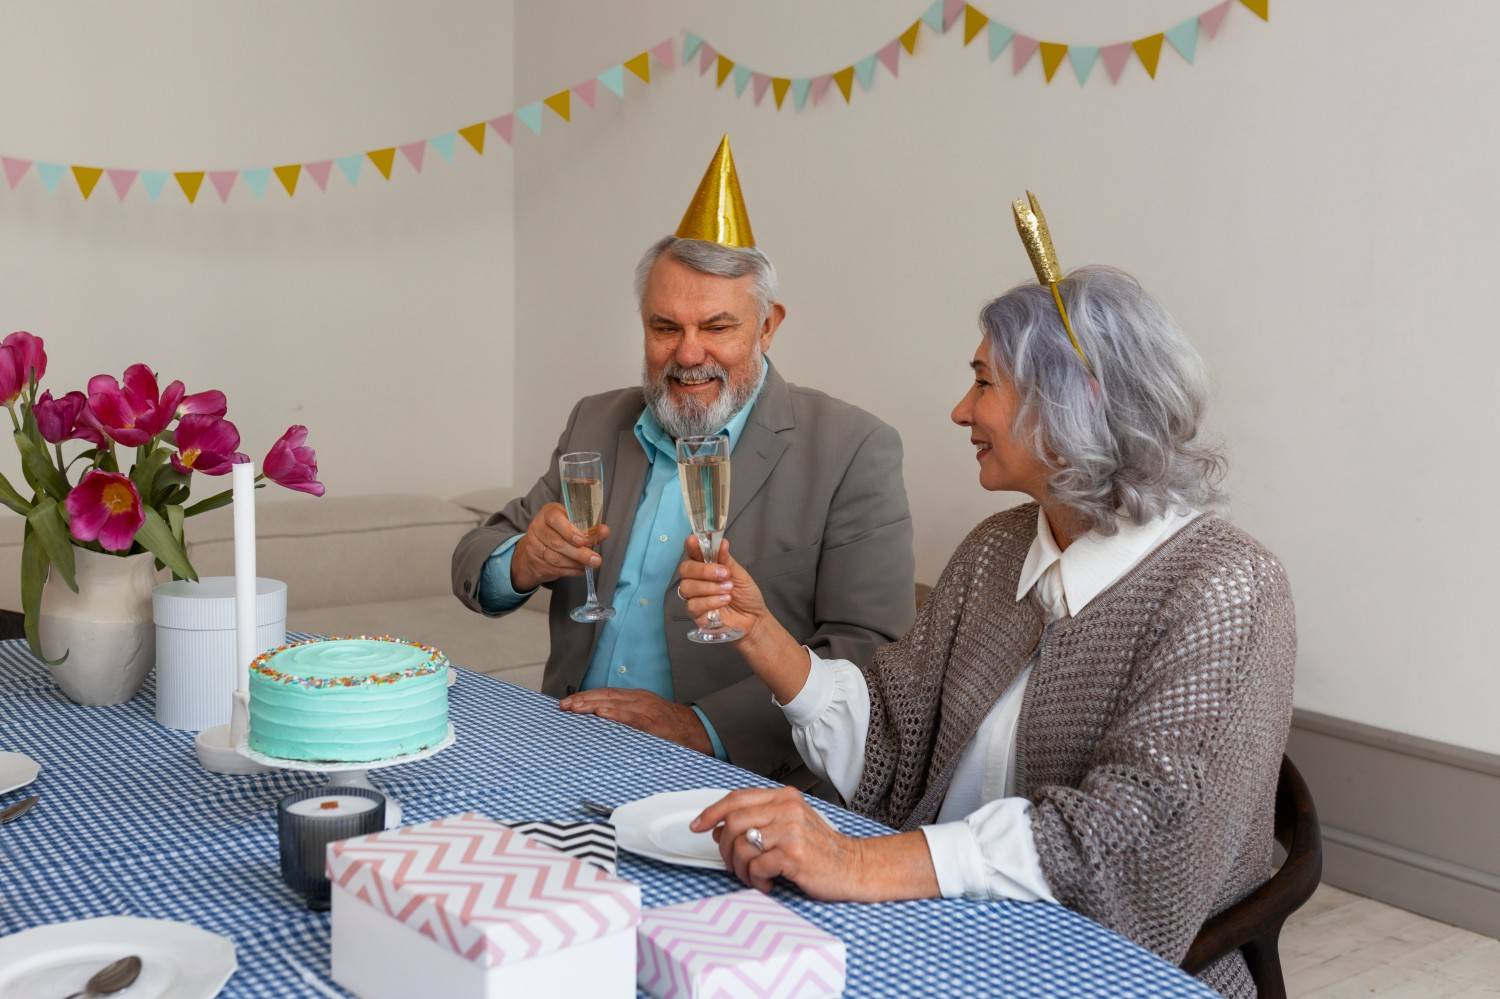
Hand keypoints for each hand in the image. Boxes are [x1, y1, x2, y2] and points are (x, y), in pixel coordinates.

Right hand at [511, 502, 609, 590]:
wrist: (534, 549)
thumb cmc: (558, 532)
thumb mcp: (571, 523)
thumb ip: (588, 528)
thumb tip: (604, 531)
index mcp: (548, 513)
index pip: (555, 519)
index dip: (570, 531)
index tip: (584, 541)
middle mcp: (538, 527)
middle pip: (558, 542)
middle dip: (579, 553)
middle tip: (596, 559)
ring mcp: (535, 546)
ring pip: (556, 558)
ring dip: (577, 563)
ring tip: (590, 564)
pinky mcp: (536, 562)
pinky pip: (555, 568)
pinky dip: (571, 570)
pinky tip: (580, 569)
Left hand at [559, 688, 712, 754]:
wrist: (698, 731)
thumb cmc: (670, 727)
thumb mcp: (647, 716)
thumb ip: (626, 717)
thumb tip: (600, 724)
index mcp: (636, 698)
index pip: (605, 693)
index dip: (585, 696)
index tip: (567, 703)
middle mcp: (640, 700)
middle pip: (606, 695)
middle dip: (583, 700)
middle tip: (563, 706)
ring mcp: (647, 710)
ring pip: (616, 703)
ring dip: (593, 704)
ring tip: (576, 708)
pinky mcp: (655, 722)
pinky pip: (632, 717)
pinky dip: (617, 714)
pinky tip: (603, 713)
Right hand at [675, 537, 769, 640]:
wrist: (754, 618)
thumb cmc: (745, 595)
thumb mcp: (739, 574)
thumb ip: (727, 560)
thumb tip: (722, 543)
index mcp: (706, 567)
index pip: (693, 554)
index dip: (691, 546)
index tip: (693, 540)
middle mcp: (697, 580)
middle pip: (685, 569)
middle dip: (704, 570)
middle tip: (724, 573)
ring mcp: (694, 597)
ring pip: (687, 587)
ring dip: (710, 587)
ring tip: (728, 590)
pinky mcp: (696, 614)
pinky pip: (693, 605)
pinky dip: (710, 601)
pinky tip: (723, 601)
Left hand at [690, 787, 867, 899]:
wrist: (854, 867)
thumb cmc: (820, 849)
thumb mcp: (791, 824)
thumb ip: (759, 820)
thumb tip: (719, 827)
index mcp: (784, 797)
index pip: (737, 798)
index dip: (711, 812)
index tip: (697, 825)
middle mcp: (787, 808)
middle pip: (733, 822)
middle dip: (723, 848)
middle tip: (732, 864)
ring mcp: (791, 830)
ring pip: (741, 846)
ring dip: (740, 869)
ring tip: (753, 877)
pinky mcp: (794, 854)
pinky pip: (756, 866)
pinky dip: (756, 880)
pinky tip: (769, 883)